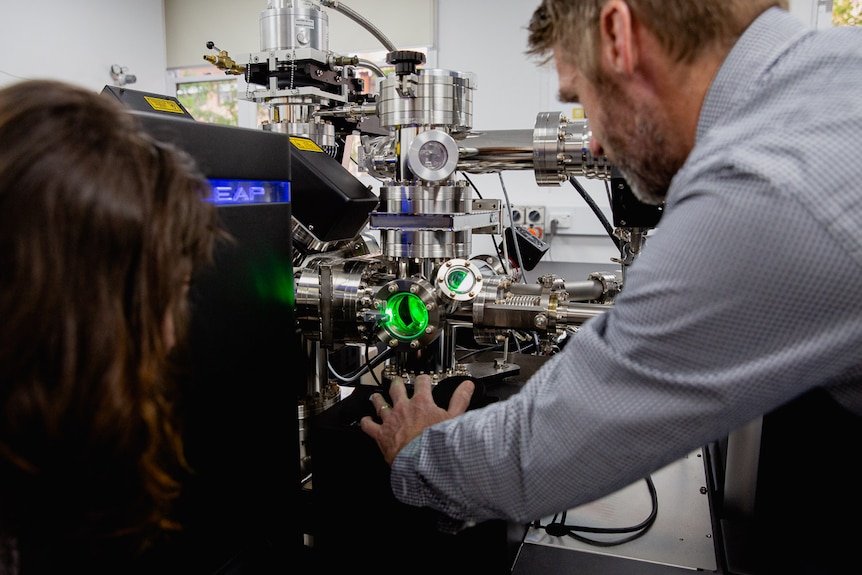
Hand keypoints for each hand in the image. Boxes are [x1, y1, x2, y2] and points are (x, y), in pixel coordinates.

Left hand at [360, 374, 474, 465]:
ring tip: (377, 397)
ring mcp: (391, 420)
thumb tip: (468, 386)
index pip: (422, 382)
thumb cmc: (438, 443)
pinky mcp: (381, 434)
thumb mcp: (455, 419)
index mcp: (422, 402)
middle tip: (397, 384)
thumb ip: (460, 400)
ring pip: (379, 403)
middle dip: (397, 384)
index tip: (424, 380)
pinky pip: (368, 425)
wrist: (423, 462)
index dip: (423, 379)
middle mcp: (404, 407)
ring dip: (378, 399)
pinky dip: (366, 422)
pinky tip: (366, 420)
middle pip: (396, 388)